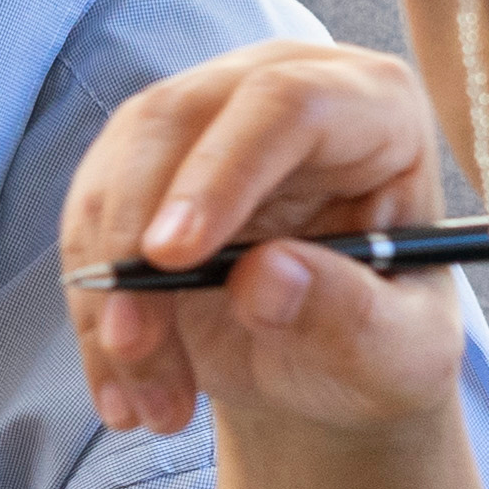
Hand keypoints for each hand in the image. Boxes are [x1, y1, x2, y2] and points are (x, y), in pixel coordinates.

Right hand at [62, 36, 478, 449]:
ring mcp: (202, 122)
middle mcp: (279, 89)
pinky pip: (88, 224)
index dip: (222, 171)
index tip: (173, 258)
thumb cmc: (383, 343)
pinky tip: (123, 385)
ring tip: (145, 399)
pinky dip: (91, 312)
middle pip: (176, 122)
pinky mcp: (141, 167)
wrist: (330, 364)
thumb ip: (352, 315)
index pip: (286, 104)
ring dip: (107, 293)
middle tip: (133, 344)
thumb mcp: (401, 353)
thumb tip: (265, 276)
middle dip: (134, 240)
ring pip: (114, 175)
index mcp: (374, 109)